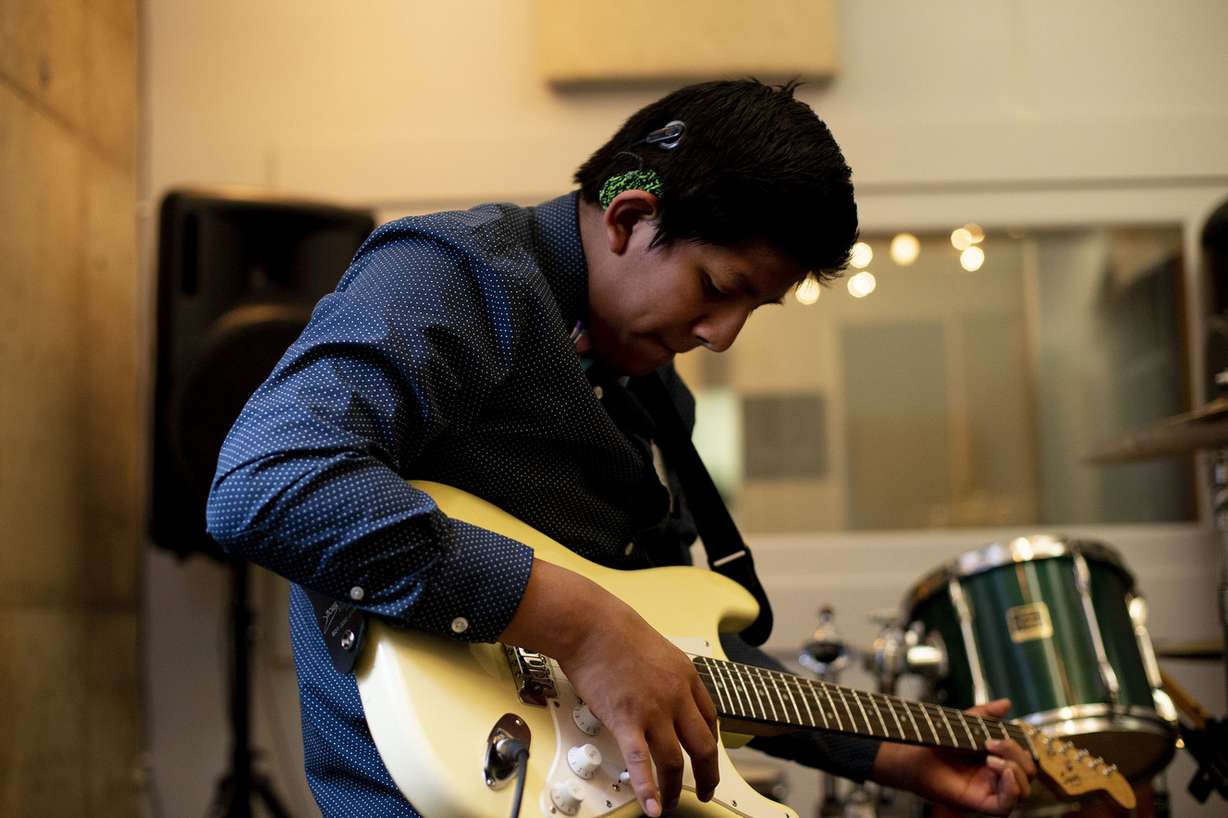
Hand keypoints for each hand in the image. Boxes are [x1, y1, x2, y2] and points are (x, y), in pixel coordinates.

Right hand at [499, 560, 718, 815]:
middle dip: (708, 775)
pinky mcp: (626, 721)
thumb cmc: (613, 629)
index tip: (707, 756)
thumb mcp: (656, 647)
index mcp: (685, 676)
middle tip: (706, 790)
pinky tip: (653, 806)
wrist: (591, 624)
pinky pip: (642, 763)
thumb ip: (664, 673)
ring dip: (676, 788)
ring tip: (671, 802)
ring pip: (675, 760)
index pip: (710, 718)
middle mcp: (676, 696)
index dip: (711, 743)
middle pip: (704, 746)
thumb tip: (657, 688)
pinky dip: (649, 789)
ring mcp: (653, 710)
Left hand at [871, 699, 1035, 815]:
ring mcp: (990, 791)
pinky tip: (1000, 770)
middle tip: (991, 743)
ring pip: (1023, 791)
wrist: (915, 753)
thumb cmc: (938, 741)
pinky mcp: (981, 803)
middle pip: (1028, 773)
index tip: (998, 735)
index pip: (1025, 758)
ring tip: (990, 758)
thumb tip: (1007, 703)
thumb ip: (988, 714)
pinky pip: (1007, 806)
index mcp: (998, 759)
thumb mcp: (967, 722)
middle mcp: (997, 777)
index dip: (1021, 747)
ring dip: (1015, 771)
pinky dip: (1011, 789)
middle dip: (1017, 755)